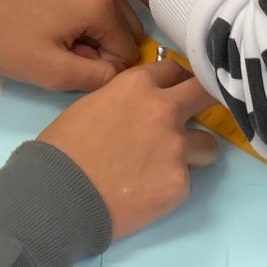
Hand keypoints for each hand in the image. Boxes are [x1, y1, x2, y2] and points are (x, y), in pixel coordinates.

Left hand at [0, 0, 142, 90]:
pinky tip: (51, 7)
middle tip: (68, 48)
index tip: (75, 64)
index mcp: (100, 4)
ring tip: (59, 29)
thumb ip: (98, 77)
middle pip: (123, 21)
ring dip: (92, 20)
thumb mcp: (53, 74)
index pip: (127, 47)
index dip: (106, 64)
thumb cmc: (11, 41)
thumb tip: (120, 70)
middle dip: (103, 40)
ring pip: (107, 1)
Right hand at [40, 61, 220, 238]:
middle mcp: (164, 110)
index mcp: (137, 85)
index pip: (174, 70)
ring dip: (193, 153)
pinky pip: (188, 181)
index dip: (175, 83)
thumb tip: (139, 110)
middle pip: (205, 93)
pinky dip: (172, 185)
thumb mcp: (92, 106)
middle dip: (207, 102)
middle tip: (199, 116)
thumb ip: (125, 101)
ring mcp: (176, 147)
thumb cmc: (63, 150)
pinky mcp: (180, 184)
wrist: (59, 197)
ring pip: (208, 145)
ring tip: (165, 168)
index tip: (175, 93)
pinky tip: (147, 193)